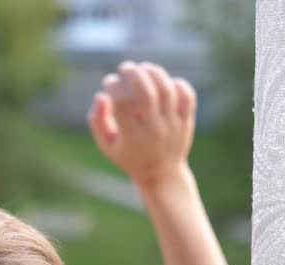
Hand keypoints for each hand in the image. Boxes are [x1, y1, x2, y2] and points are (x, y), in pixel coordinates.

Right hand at [88, 61, 196, 186]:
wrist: (161, 175)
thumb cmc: (128, 156)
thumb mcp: (106, 144)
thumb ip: (97, 120)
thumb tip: (101, 95)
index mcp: (132, 136)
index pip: (122, 103)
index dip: (113, 86)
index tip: (108, 82)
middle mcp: (153, 129)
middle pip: (147, 93)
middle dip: (134, 73)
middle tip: (125, 67)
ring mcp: (172, 125)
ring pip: (167, 90)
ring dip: (154, 72)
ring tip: (143, 67)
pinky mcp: (186, 122)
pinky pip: (187, 96)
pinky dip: (178, 83)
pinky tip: (165, 82)